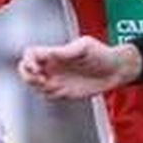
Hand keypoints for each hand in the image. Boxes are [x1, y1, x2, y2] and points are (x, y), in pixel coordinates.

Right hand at [19, 36, 140, 99]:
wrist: (115, 70)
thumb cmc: (102, 54)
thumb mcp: (84, 47)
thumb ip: (65, 51)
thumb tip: (49, 53)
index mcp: (55, 53)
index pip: (30, 54)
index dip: (28, 60)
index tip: (36, 67)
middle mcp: (53, 66)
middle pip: (26, 70)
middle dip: (27, 75)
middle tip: (40, 78)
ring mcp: (57, 79)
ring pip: (35, 85)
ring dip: (38, 87)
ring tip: (51, 84)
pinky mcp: (64, 92)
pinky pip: (48, 95)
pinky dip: (49, 95)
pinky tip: (59, 91)